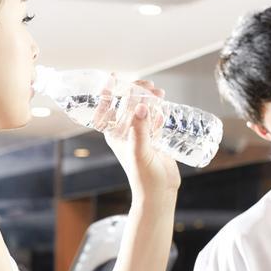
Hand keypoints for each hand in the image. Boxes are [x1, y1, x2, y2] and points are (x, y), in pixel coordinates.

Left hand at [94, 76, 180, 194]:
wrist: (160, 193)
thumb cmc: (144, 177)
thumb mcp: (140, 152)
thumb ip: (140, 130)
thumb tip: (140, 106)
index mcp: (115, 135)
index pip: (106, 110)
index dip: (108, 93)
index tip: (113, 77)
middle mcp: (125, 133)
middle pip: (127, 106)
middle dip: (136, 92)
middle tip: (148, 86)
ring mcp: (140, 136)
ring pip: (141, 111)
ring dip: (149, 99)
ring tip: (159, 92)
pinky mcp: (154, 139)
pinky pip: (154, 120)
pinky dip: (158, 111)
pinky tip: (164, 106)